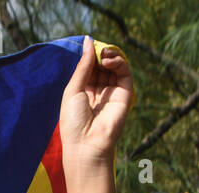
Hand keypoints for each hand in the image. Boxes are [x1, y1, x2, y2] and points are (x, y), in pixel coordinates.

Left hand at [59, 36, 131, 172]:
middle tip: (97, 51)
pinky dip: (118, 62)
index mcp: (84, 91)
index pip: (90, 67)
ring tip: (103, 55)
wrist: (86, 145)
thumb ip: (83, 66)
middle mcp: (99, 91)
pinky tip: (108, 61)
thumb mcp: (73, 89)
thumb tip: (89, 40)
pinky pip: (125, 73)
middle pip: (103, 65)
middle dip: (100, 54)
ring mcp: (112, 93)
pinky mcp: (125, 95)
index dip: (90, 55)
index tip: (88, 46)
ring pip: (115, 67)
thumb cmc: (74, 121)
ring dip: (110, 55)